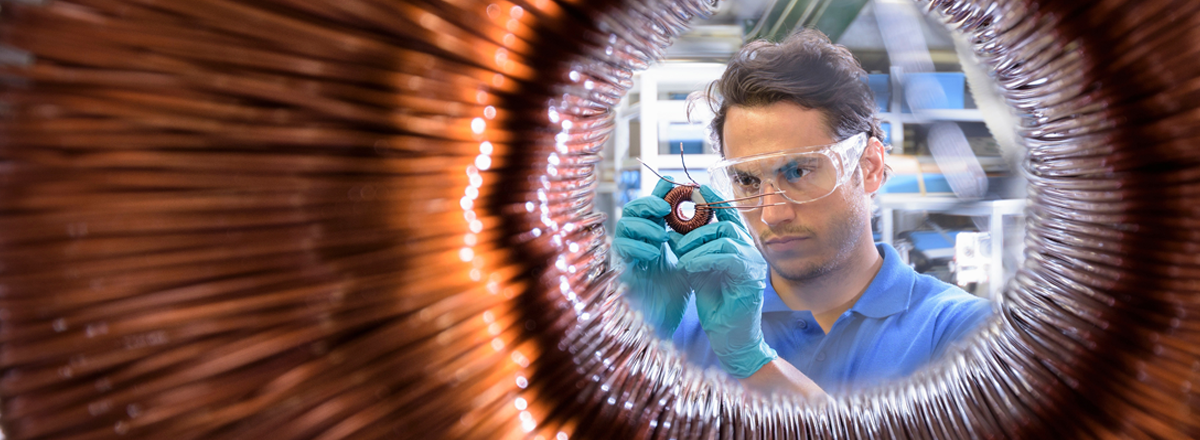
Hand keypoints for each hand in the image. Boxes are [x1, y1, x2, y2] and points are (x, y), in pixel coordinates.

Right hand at [612, 178, 690, 338]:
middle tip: (666, 209)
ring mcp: (625, 256)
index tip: (675, 184)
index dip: (659, 191)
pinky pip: (620, 249)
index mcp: (651, 236)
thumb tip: (710, 207)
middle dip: (648, 204)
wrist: (664, 322)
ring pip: (623, 225)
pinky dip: (638, 247)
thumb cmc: (675, 292)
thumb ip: (693, 236)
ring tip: (663, 238)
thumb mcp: (688, 258)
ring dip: (644, 227)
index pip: (650, 205)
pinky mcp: (619, 271)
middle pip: (631, 209)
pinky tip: (655, 255)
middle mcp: (635, 242)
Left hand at [674, 185, 775, 377]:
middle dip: (696, 226)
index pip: (728, 215)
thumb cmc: (715, 304)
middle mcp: (749, 251)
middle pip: (725, 222)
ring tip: (680, 257)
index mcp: (738, 246)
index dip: (712, 200)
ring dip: (697, 243)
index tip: (694, 189)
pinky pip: (727, 256)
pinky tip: (688, 266)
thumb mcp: (699, 268)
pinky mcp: (751, 277)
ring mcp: (753, 263)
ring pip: (725, 236)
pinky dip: (704, 258)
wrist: (730, 337)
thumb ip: (692, 248)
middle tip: (674, 235)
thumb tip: (673, 228)